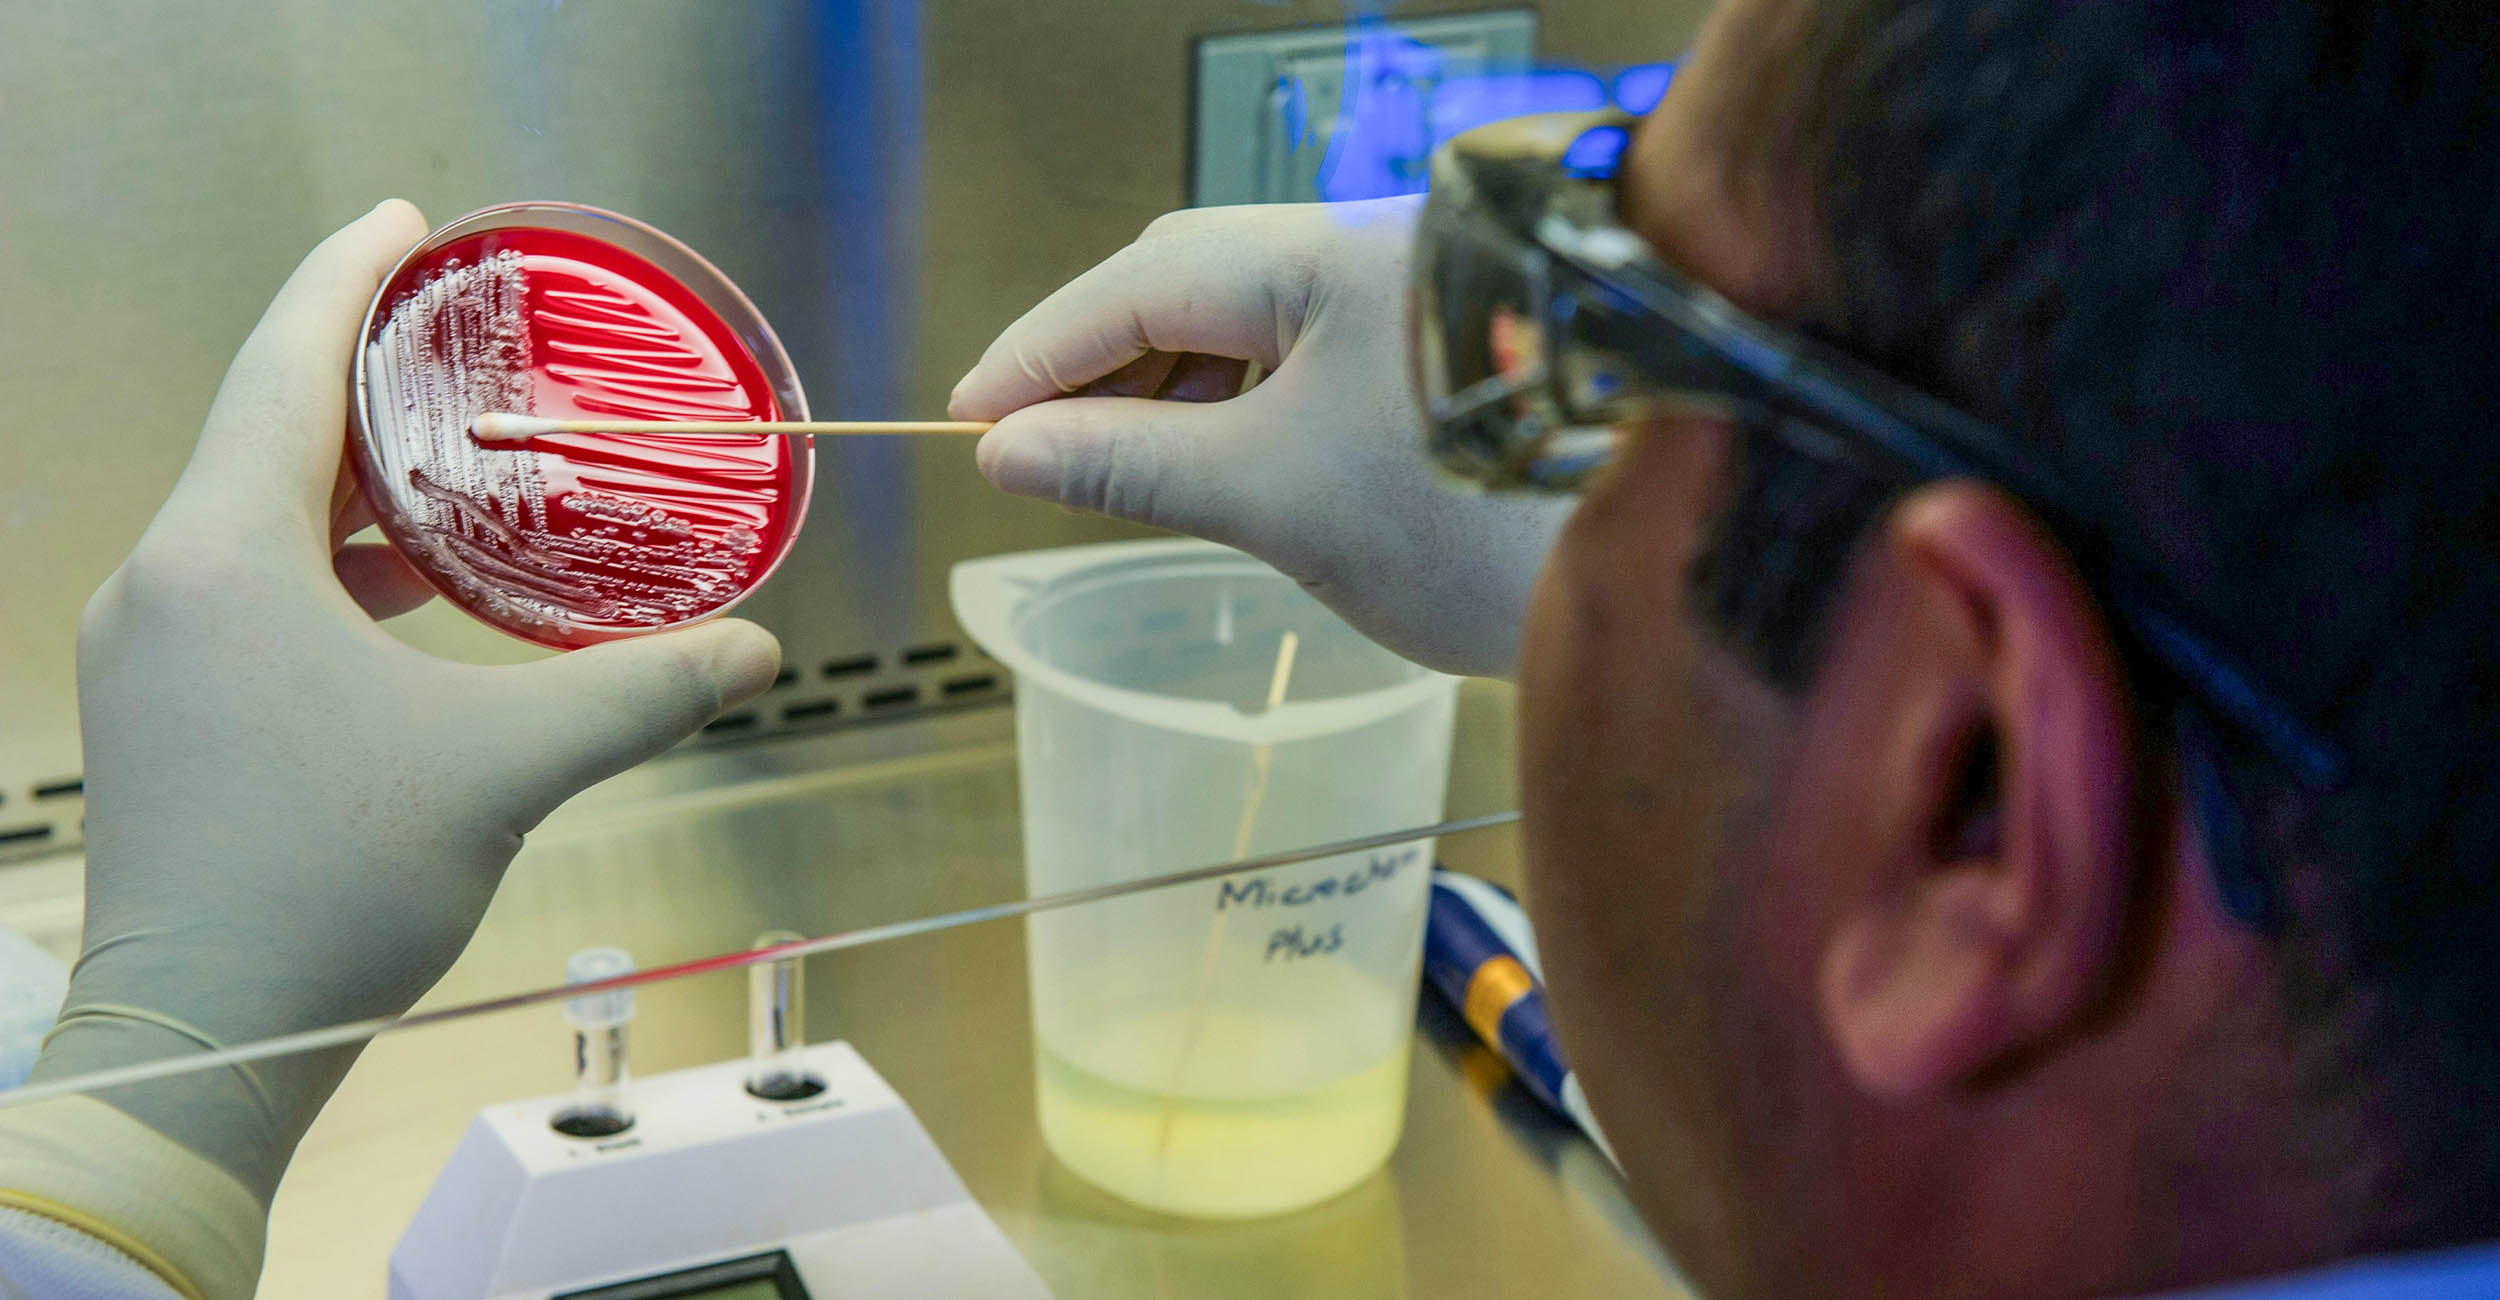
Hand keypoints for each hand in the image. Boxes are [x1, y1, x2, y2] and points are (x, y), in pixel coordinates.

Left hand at [32, 202, 781, 1200]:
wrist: (201, 1033)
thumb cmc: (321, 886)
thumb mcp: (503, 770)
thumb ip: (636, 694)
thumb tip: (754, 652)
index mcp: (222, 557)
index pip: (284, 366)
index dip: (346, 279)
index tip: (404, 225)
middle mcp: (165, 582)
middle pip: (266, 431)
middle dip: (364, 375)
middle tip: (456, 336)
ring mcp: (151, 649)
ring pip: (254, 516)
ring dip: (351, 479)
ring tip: (454, 457)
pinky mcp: (162, 710)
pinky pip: (243, 586)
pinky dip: (327, 562)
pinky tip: (408, 594)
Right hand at [948, 198, 1570, 677]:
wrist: (1659, 573)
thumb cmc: (1482, 526)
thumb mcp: (1273, 497)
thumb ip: (1129, 463)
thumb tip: (1009, 449)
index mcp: (1326, 255)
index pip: (1139, 283)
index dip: (1040, 352)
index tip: (967, 418)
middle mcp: (1371, 254)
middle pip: (1190, 287)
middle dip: (1101, 368)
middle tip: (1027, 452)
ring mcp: (1408, 305)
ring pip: (1248, 330)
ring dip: (1169, 396)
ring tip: (1108, 475)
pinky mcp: (1435, 360)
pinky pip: (1304, 364)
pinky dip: (1239, 414)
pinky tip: (1205, 468)